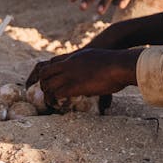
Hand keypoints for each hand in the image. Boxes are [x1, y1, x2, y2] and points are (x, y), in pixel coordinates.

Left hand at [27, 48, 141, 105]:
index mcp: (74, 57)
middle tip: (48, 94)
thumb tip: (94, 80)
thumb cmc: (116, 63)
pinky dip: (55, 101)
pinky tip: (60, 105)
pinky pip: (57, 94)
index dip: (49, 74)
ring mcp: (70, 74)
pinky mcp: (74, 86)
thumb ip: (91, 69)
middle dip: (43, 84)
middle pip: (44, 72)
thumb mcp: (98, 60)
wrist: (120, 64)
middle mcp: (68, 64)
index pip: (52, 63)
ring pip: (48, 84)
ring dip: (48, 95)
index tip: (50, 84)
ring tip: (52, 103)